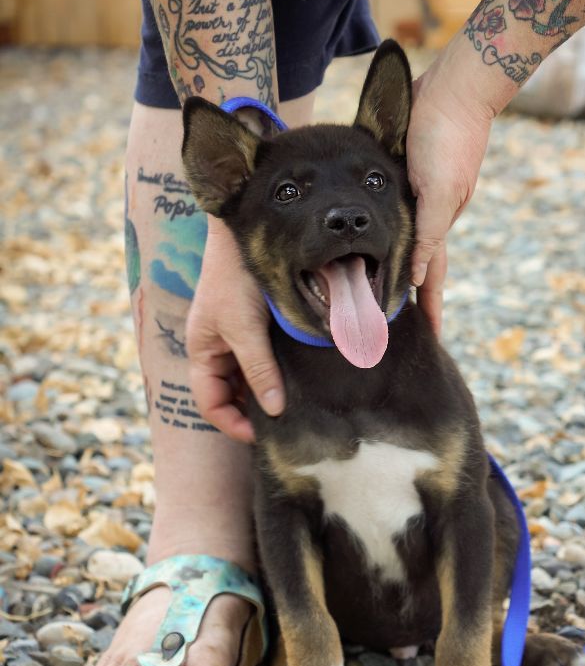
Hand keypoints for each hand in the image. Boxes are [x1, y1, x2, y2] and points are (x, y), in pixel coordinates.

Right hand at [186, 220, 284, 441]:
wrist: (248, 230)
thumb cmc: (235, 278)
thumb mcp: (244, 328)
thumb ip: (258, 369)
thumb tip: (274, 410)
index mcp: (203, 351)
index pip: (210, 403)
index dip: (232, 424)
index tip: (262, 435)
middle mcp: (219, 348)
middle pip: (232, 394)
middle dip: (254, 410)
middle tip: (286, 423)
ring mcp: (240, 337)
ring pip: (252, 378)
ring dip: (270, 391)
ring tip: (297, 404)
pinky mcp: (261, 325)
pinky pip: (268, 359)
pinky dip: (280, 372)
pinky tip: (301, 377)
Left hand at [407, 37, 496, 333]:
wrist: (456, 85)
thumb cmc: (445, 137)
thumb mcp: (438, 191)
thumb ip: (429, 235)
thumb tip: (420, 278)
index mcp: (439, 223)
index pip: (432, 277)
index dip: (430, 309)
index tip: (431, 340)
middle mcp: (431, 212)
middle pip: (420, 262)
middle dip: (414, 295)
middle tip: (402, 324)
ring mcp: (423, 192)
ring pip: (407, 237)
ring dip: (400, 264)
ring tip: (388, 289)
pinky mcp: (411, 170)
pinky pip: (398, 209)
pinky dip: (393, 229)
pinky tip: (382, 231)